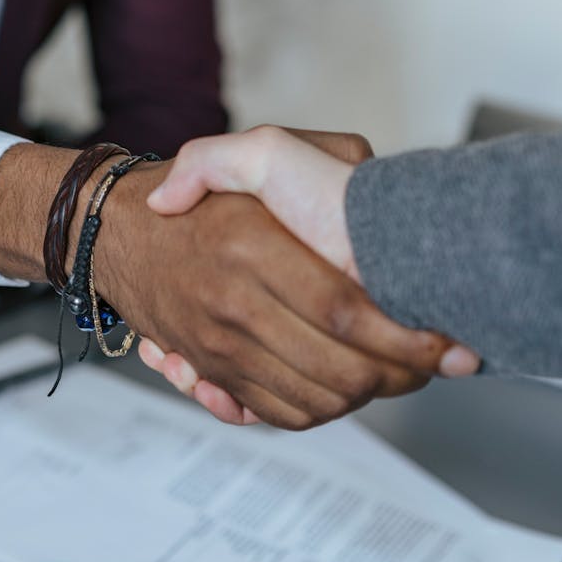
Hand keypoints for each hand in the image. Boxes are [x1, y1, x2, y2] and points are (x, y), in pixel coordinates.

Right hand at [139, 127, 479, 424]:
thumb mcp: (256, 147)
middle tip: (433, 364)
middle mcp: (232, 301)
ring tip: (399, 375)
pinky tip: (344, 389)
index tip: (443, 341)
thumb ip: (317, 150)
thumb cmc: (201, 198)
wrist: (118, 232)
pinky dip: (318, 412)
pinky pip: (277, 413)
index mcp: (252, 244)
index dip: (402, 337)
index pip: (342, 310)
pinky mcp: (211, 370)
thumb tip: (364, 177)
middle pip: (337, 368)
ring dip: (367, 398)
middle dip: (400, 377)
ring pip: (313, 400)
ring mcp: (218, 344)